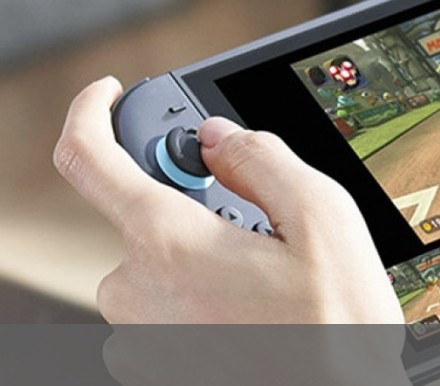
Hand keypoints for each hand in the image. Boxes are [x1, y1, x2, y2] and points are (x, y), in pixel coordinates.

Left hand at [54, 77, 404, 324]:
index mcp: (169, 244)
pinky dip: (199, 291)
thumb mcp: (324, 216)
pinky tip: (250, 308)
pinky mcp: (154, 365)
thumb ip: (262, 158)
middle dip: (198, 200)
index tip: (111, 96)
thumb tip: (220, 136)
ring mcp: (141, 336)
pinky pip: (163, 305)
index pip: (87, 158)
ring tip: (268, 278)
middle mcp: (137, 292)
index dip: (92, 112)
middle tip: (258, 218)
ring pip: (159, 260)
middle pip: (146, 211)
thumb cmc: (336, 329)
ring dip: (205, 251)